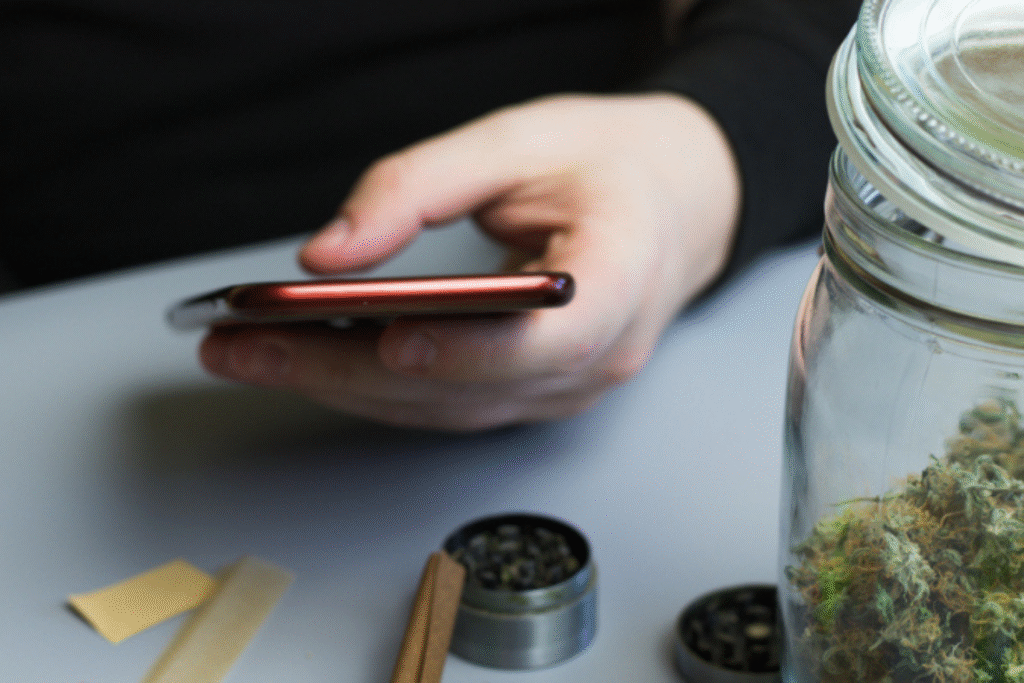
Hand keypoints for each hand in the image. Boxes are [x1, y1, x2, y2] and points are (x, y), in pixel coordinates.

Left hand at [199, 93, 740, 430]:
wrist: (670, 202)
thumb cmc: (610, 166)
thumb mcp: (518, 139)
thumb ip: (419, 187)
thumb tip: (328, 253)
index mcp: (623, 274)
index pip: (553, 336)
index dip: (471, 350)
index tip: (390, 340)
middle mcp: (601, 351)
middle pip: (470, 386)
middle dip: (349, 370)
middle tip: (246, 345)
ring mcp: (569, 384)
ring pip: (446, 409)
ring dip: (342, 386)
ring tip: (248, 352)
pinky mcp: (534, 392)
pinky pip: (448, 406)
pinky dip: (374, 388)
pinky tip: (309, 362)